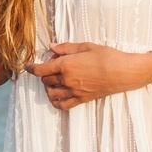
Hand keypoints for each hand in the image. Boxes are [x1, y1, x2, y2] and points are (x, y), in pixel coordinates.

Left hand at [24, 42, 151, 109]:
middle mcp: (67, 80)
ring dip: (48, 88)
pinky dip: (56, 101)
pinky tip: (57, 96)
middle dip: (45, 74)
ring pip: (51, 94)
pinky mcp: (82, 99)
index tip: (28, 66)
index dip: (32, 68)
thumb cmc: (108, 56)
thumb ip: (66, 48)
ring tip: (54, 81)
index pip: (41, 69)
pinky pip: (63, 105)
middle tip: (52, 66)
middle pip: (46, 80)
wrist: (124, 72)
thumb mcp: (86, 46)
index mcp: (66, 65)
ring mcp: (74, 91)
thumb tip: (51, 47)